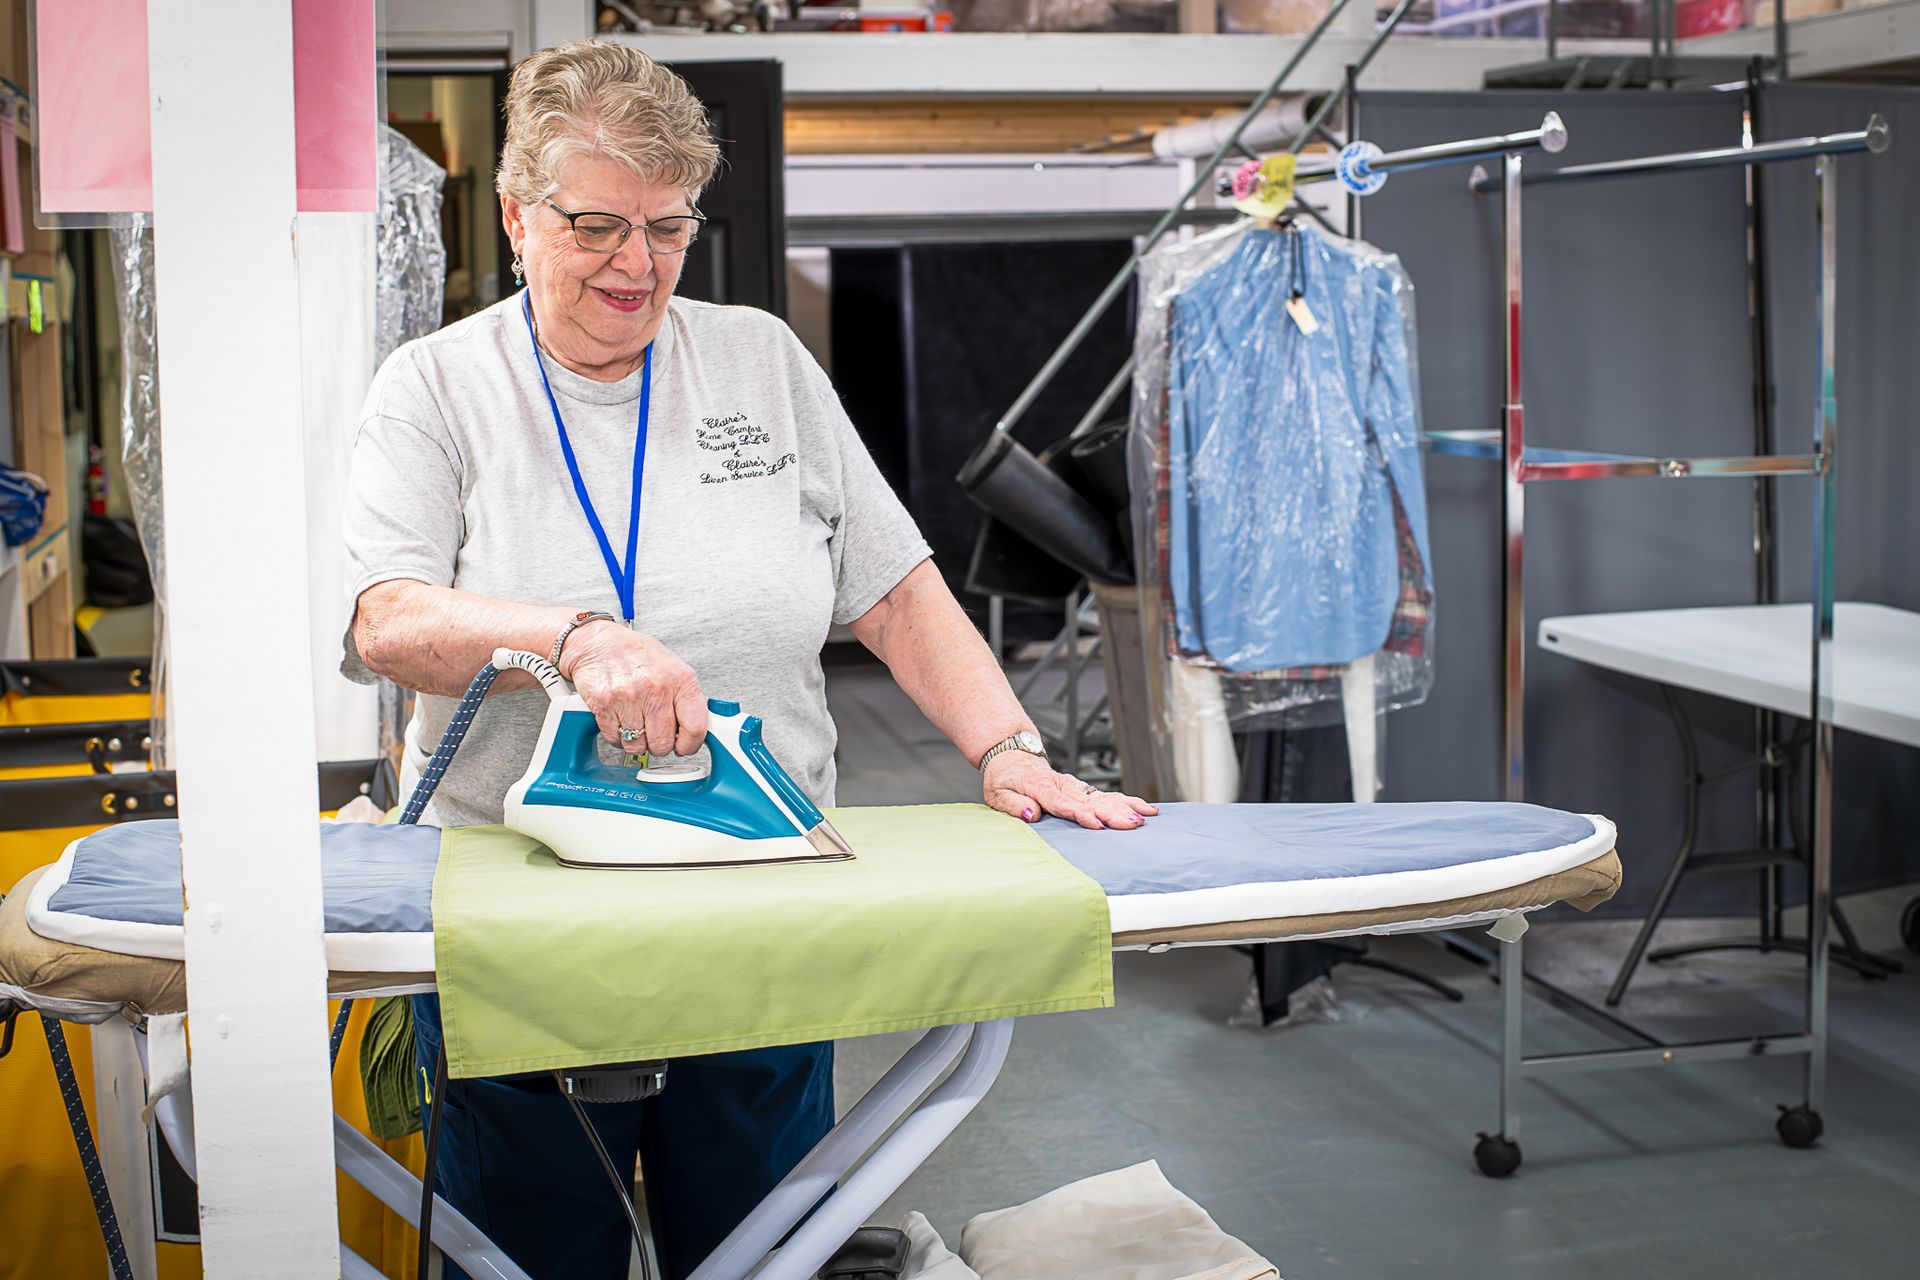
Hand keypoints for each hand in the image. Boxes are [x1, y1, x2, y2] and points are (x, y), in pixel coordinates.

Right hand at [558, 622, 707, 756]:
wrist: (599, 643)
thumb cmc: (638, 655)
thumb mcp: (674, 668)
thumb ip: (687, 698)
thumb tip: (699, 728)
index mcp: (681, 680)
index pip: (695, 727)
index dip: (690, 745)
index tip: (684, 746)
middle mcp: (656, 688)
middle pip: (663, 743)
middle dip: (659, 745)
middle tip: (655, 734)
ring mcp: (629, 697)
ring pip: (638, 746)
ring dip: (637, 742)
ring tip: (635, 723)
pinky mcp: (604, 705)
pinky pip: (615, 740)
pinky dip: (617, 737)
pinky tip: (620, 720)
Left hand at [983, 751, 1157, 830]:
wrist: (1012, 757)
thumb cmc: (1004, 779)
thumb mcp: (997, 793)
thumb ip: (1015, 805)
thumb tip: (1033, 815)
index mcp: (1040, 786)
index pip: (1062, 802)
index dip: (1080, 814)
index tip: (1096, 824)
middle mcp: (1063, 785)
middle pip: (1090, 801)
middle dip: (1113, 813)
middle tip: (1132, 824)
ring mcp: (1075, 786)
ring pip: (1103, 796)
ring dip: (1125, 807)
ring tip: (1145, 817)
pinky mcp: (1082, 788)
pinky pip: (1107, 795)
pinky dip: (1127, 801)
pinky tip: (1145, 808)